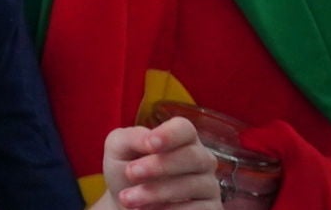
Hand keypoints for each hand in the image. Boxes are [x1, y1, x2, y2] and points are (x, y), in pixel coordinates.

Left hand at [99, 117, 220, 206]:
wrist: (129, 205)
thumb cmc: (126, 171)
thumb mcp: (119, 149)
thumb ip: (131, 138)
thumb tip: (149, 139)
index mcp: (181, 138)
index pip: (185, 129)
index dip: (169, 135)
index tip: (150, 144)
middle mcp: (201, 159)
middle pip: (191, 156)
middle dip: (159, 166)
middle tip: (130, 174)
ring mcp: (209, 185)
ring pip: (191, 185)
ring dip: (156, 192)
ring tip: (128, 199)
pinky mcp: (211, 209)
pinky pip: (197, 209)